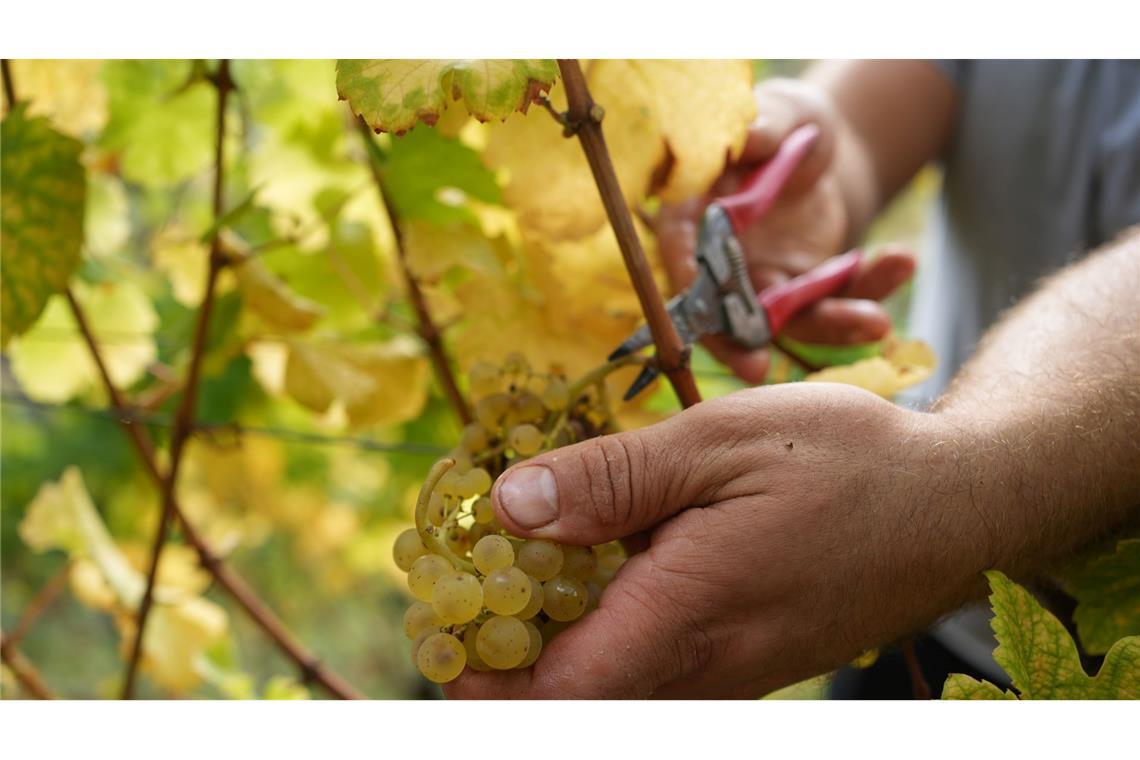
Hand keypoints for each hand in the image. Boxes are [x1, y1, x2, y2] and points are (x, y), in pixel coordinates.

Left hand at [444, 383, 991, 698]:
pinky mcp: (750, 658)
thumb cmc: (848, 460)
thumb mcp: (721, 440)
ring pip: (617, 686)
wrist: (959, 502)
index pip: (560, 695)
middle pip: (578, 698)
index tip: (438, 635)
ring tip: (526, 569)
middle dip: (508, 659)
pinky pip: (660, 666)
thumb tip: (511, 505)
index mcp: (688, 613)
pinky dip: (611, 630)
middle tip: (466, 590)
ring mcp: (732, 670)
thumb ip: (614, 478)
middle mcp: (705, 664)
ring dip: (557, 643)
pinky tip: (607, 566)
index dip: (484, 680)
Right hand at [653, 78, 913, 382]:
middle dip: (739, 345)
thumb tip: (746, 139)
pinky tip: (901, 261)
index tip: (707, 314)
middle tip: (757, 371)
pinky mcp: (806, 291)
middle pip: (722, 312)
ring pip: (789, 320)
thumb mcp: (780, 112)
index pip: (681, 257)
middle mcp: (720, 261)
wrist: (819, 146)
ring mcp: (763, 283)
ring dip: (831, 326)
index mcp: (692, 215)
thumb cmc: (784, 122)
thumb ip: (764, 125)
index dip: (688, 289)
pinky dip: (870, 290)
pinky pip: (837, 300)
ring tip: (877, 322)